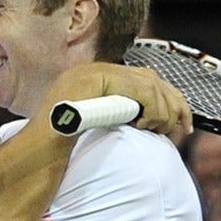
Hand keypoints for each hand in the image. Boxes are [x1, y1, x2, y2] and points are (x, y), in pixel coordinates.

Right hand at [52, 62, 192, 135]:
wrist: (37, 150)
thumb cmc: (63, 145)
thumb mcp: (97, 125)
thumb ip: (118, 115)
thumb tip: (150, 119)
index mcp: (96, 78)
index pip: (144, 78)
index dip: (169, 98)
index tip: (183, 122)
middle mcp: (95, 70)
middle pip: (151, 78)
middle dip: (174, 103)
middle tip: (182, 128)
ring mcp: (94, 73)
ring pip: (149, 84)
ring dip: (161, 110)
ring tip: (155, 130)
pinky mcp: (96, 81)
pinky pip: (138, 90)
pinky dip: (150, 108)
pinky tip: (142, 125)